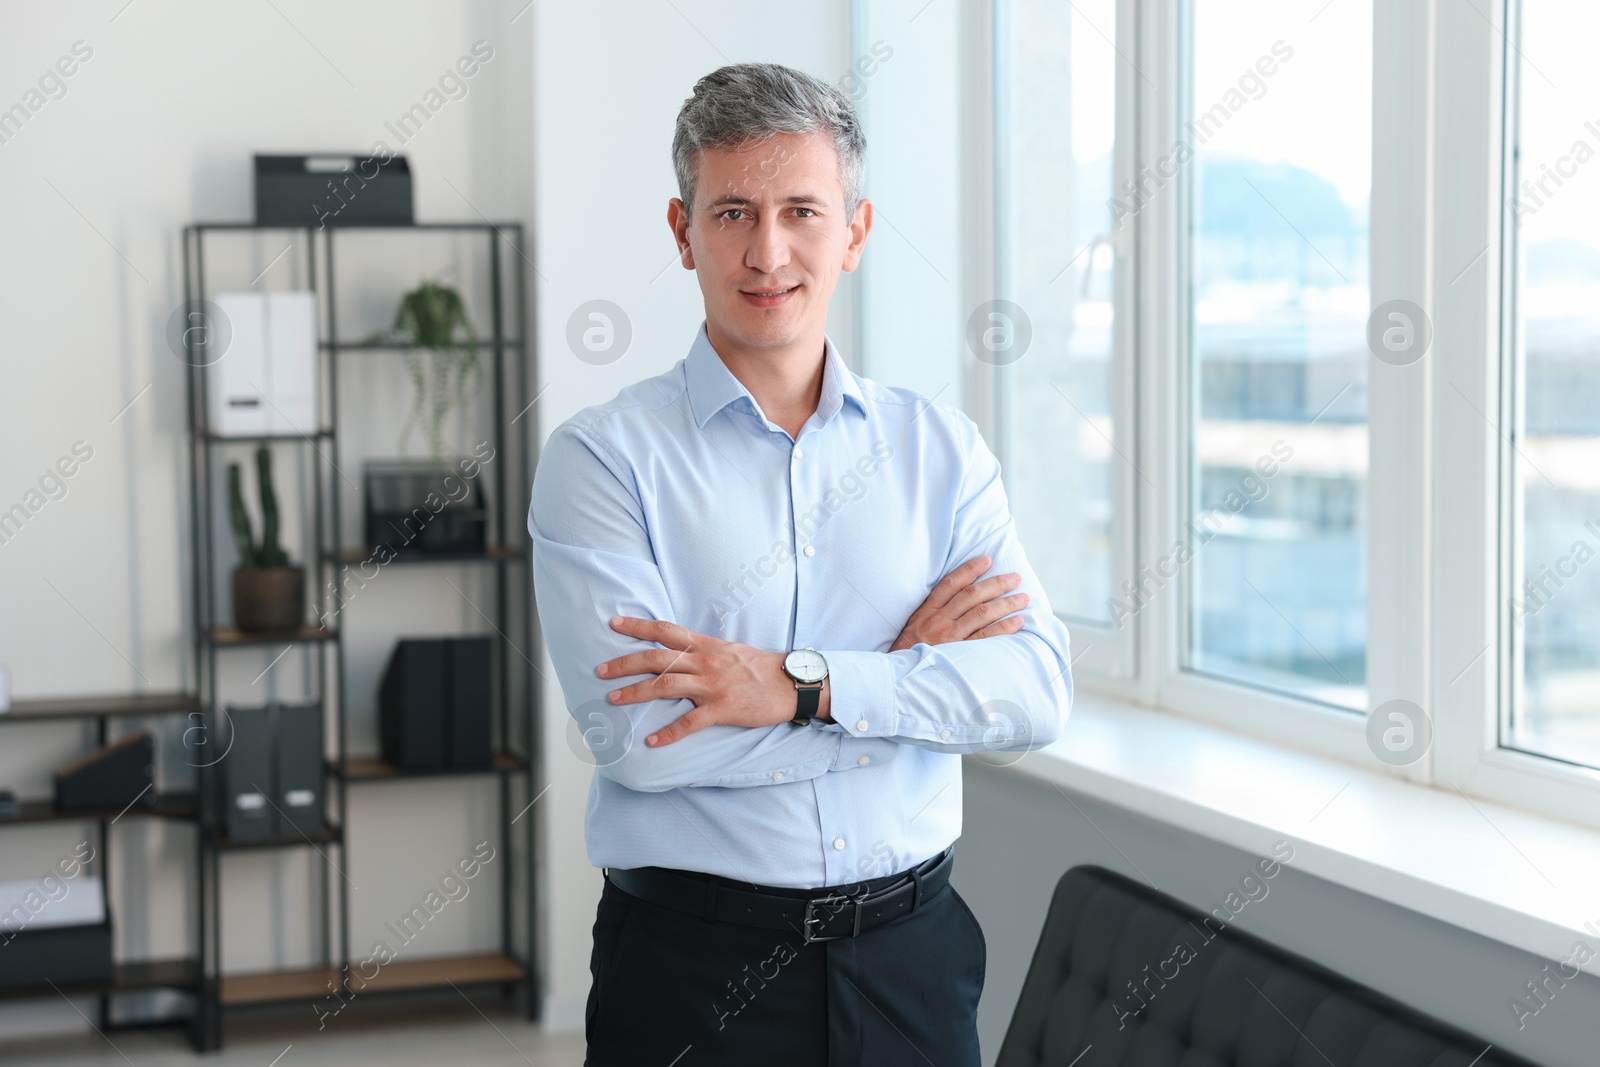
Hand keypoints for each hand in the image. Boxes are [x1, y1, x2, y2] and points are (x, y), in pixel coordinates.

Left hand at [596, 616, 819, 746]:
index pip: (666, 631)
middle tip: (600, 670)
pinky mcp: (722, 709)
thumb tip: (680, 652)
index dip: (638, 626)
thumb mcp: (730, 650)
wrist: (791, 683)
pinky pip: (690, 722)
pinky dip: (669, 732)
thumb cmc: (760, 668)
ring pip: (666, 686)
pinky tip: (652, 741)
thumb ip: (703, 650)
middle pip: (657, 659)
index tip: (614, 622)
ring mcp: (713, 685)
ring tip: (613, 699)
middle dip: (625, 663)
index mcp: (706, 646)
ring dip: (636, 693)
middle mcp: (705, 662)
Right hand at [889, 554, 1027, 652]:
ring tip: (1023, 598)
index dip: (970, 569)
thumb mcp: (913, 625)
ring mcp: (950, 637)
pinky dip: (1004, 628)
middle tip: (1016, 577)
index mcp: (927, 610)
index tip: (988, 559)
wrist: (898, 677)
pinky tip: (1018, 621)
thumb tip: (956, 596)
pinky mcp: (959, 654)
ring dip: (1006, 604)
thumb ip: (931, 611)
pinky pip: (986, 638)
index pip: (951, 583)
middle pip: (972, 595)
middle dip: (997, 584)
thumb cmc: (907, 651)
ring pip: (982, 613)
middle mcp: (939, 620)